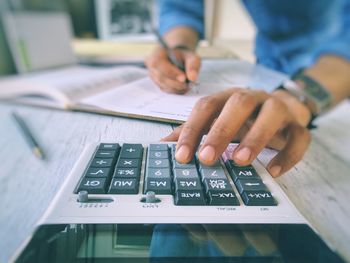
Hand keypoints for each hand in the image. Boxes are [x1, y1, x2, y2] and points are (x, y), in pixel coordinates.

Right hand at [145, 46, 200, 93]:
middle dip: (176, 83)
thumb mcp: (191, 56)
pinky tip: (183, 88)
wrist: (179, 58)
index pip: (160, 65)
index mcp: (157, 54)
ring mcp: (153, 75)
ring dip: (176, 88)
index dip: (172, 73)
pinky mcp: (157, 83)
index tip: (184, 78)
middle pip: (161, 77)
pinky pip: (165, 89)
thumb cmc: (184, 56)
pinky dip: (175, 90)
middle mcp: (151, 65)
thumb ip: (193, 65)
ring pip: (163, 85)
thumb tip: (192, 78)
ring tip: (188, 86)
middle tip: (188, 85)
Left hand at [162, 88, 311, 176]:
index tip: (182, 157)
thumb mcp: (216, 121)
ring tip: (240, 161)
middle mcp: (252, 98)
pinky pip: (299, 137)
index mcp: (228, 97)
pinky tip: (274, 171)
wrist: (283, 109)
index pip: (206, 106)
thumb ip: (192, 132)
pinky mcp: (297, 125)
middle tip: (207, 158)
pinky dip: (288, 154)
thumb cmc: (242, 118)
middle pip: (238, 104)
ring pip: (271, 115)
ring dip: (255, 137)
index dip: (192, 130)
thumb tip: (161, 145)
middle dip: (221, 130)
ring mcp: (277, 109)